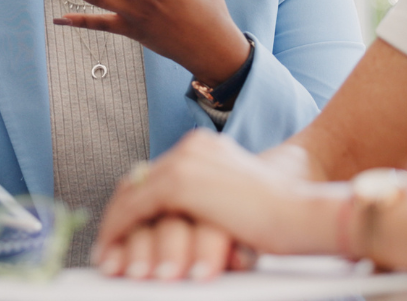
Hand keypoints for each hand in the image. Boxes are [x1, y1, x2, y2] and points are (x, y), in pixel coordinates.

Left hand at [94, 130, 345, 277]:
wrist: (301, 214)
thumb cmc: (279, 216)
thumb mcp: (232, 204)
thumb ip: (204, 204)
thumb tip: (174, 226)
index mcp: (205, 148)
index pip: (154, 174)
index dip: (133, 204)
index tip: (121, 232)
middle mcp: (191, 148)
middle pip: (137, 181)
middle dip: (118, 219)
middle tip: (106, 249)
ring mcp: (184, 162)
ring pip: (131, 197)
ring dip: (115, 231)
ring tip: (108, 259)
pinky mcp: (180, 183)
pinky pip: (133, 210)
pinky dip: (118, 234)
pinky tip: (114, 255)